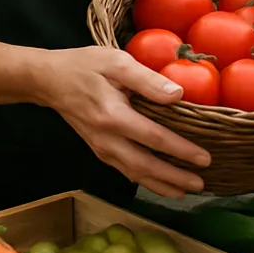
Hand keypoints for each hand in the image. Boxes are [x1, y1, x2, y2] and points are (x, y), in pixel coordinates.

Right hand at [34, 46, 210, 198]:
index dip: (180, 150)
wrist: (50, 80)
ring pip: (134, 173)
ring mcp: (100, 148)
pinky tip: (159, 182)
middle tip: (201, 183)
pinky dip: (144, 179)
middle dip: (174, 177)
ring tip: (185, 190)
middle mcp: (106, 139)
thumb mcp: (117, 62)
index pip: (154, 138)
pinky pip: (124, 170)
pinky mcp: (98, 150)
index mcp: (113, 116)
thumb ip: (148, 79)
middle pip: (145, 165)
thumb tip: (177, 94)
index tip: (204, 158)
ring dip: (161, 184)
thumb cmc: (85, 66)